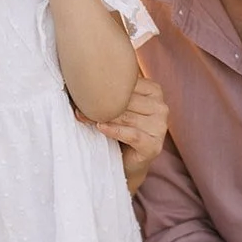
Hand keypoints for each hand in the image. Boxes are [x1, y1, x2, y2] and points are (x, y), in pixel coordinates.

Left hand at [90, 76, 167, 193]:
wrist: (126, 161)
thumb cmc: (119, 128)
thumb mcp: (117, 106)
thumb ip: (111, 92)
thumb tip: (83, 80)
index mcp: (154, 91)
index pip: (128, 85)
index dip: (105, 88)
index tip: (83, 92)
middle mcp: (161, 107)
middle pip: (127, 102)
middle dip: (102, 104)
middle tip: (79, 107)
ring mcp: (160, 127)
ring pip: (127, 117)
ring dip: (103, 118)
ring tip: (84, 117)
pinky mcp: (154, 145)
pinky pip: (132, 134)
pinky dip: (114, 130)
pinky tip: (101, 127)